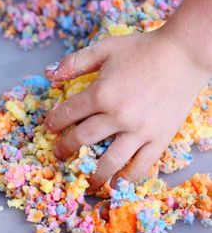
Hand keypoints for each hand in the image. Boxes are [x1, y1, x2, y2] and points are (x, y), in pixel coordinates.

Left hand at [44, 27, 208, 191]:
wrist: (183, 55)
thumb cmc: (143, 49)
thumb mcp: (106, 48)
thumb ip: (76, 62)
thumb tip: (49, 75)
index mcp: (101, 93)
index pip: (69, 114)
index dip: (55, 122)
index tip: (50, 127)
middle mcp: (118, 116)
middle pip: (83, 139)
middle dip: (66, 148)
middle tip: (60, 155)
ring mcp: (140, 131)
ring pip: (109, 161)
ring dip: (93, 174)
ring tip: (86, 182)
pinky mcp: (159, 138)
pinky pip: (141, 165)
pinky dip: (127, 178)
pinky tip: (117, 184)